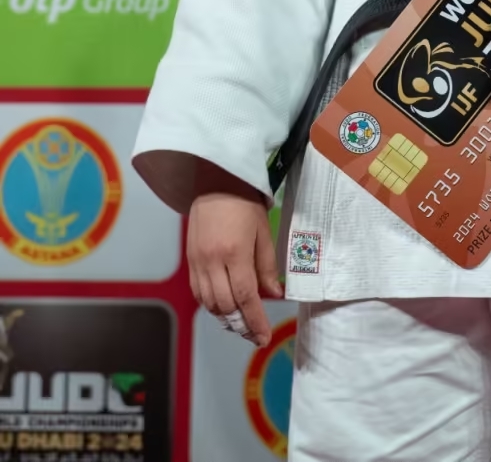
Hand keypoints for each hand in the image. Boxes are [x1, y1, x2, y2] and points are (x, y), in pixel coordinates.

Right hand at [187, 166, 282, 347]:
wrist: (214, 181)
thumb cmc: (244, 202)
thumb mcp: (263, 231)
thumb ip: (266, 266)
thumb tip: (273, 295)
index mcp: (234, 253)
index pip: (245, 298)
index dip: (255, 321)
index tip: (263, 337)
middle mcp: (212, 262)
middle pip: (226, 306)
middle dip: (241, 325)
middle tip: (255, 334)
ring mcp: (197, 262)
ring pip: (210, 303)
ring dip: (226, 318)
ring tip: (241, 323)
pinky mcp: (189, 260)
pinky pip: (199, 292)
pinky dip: (211, 305)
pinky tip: (224, 306)